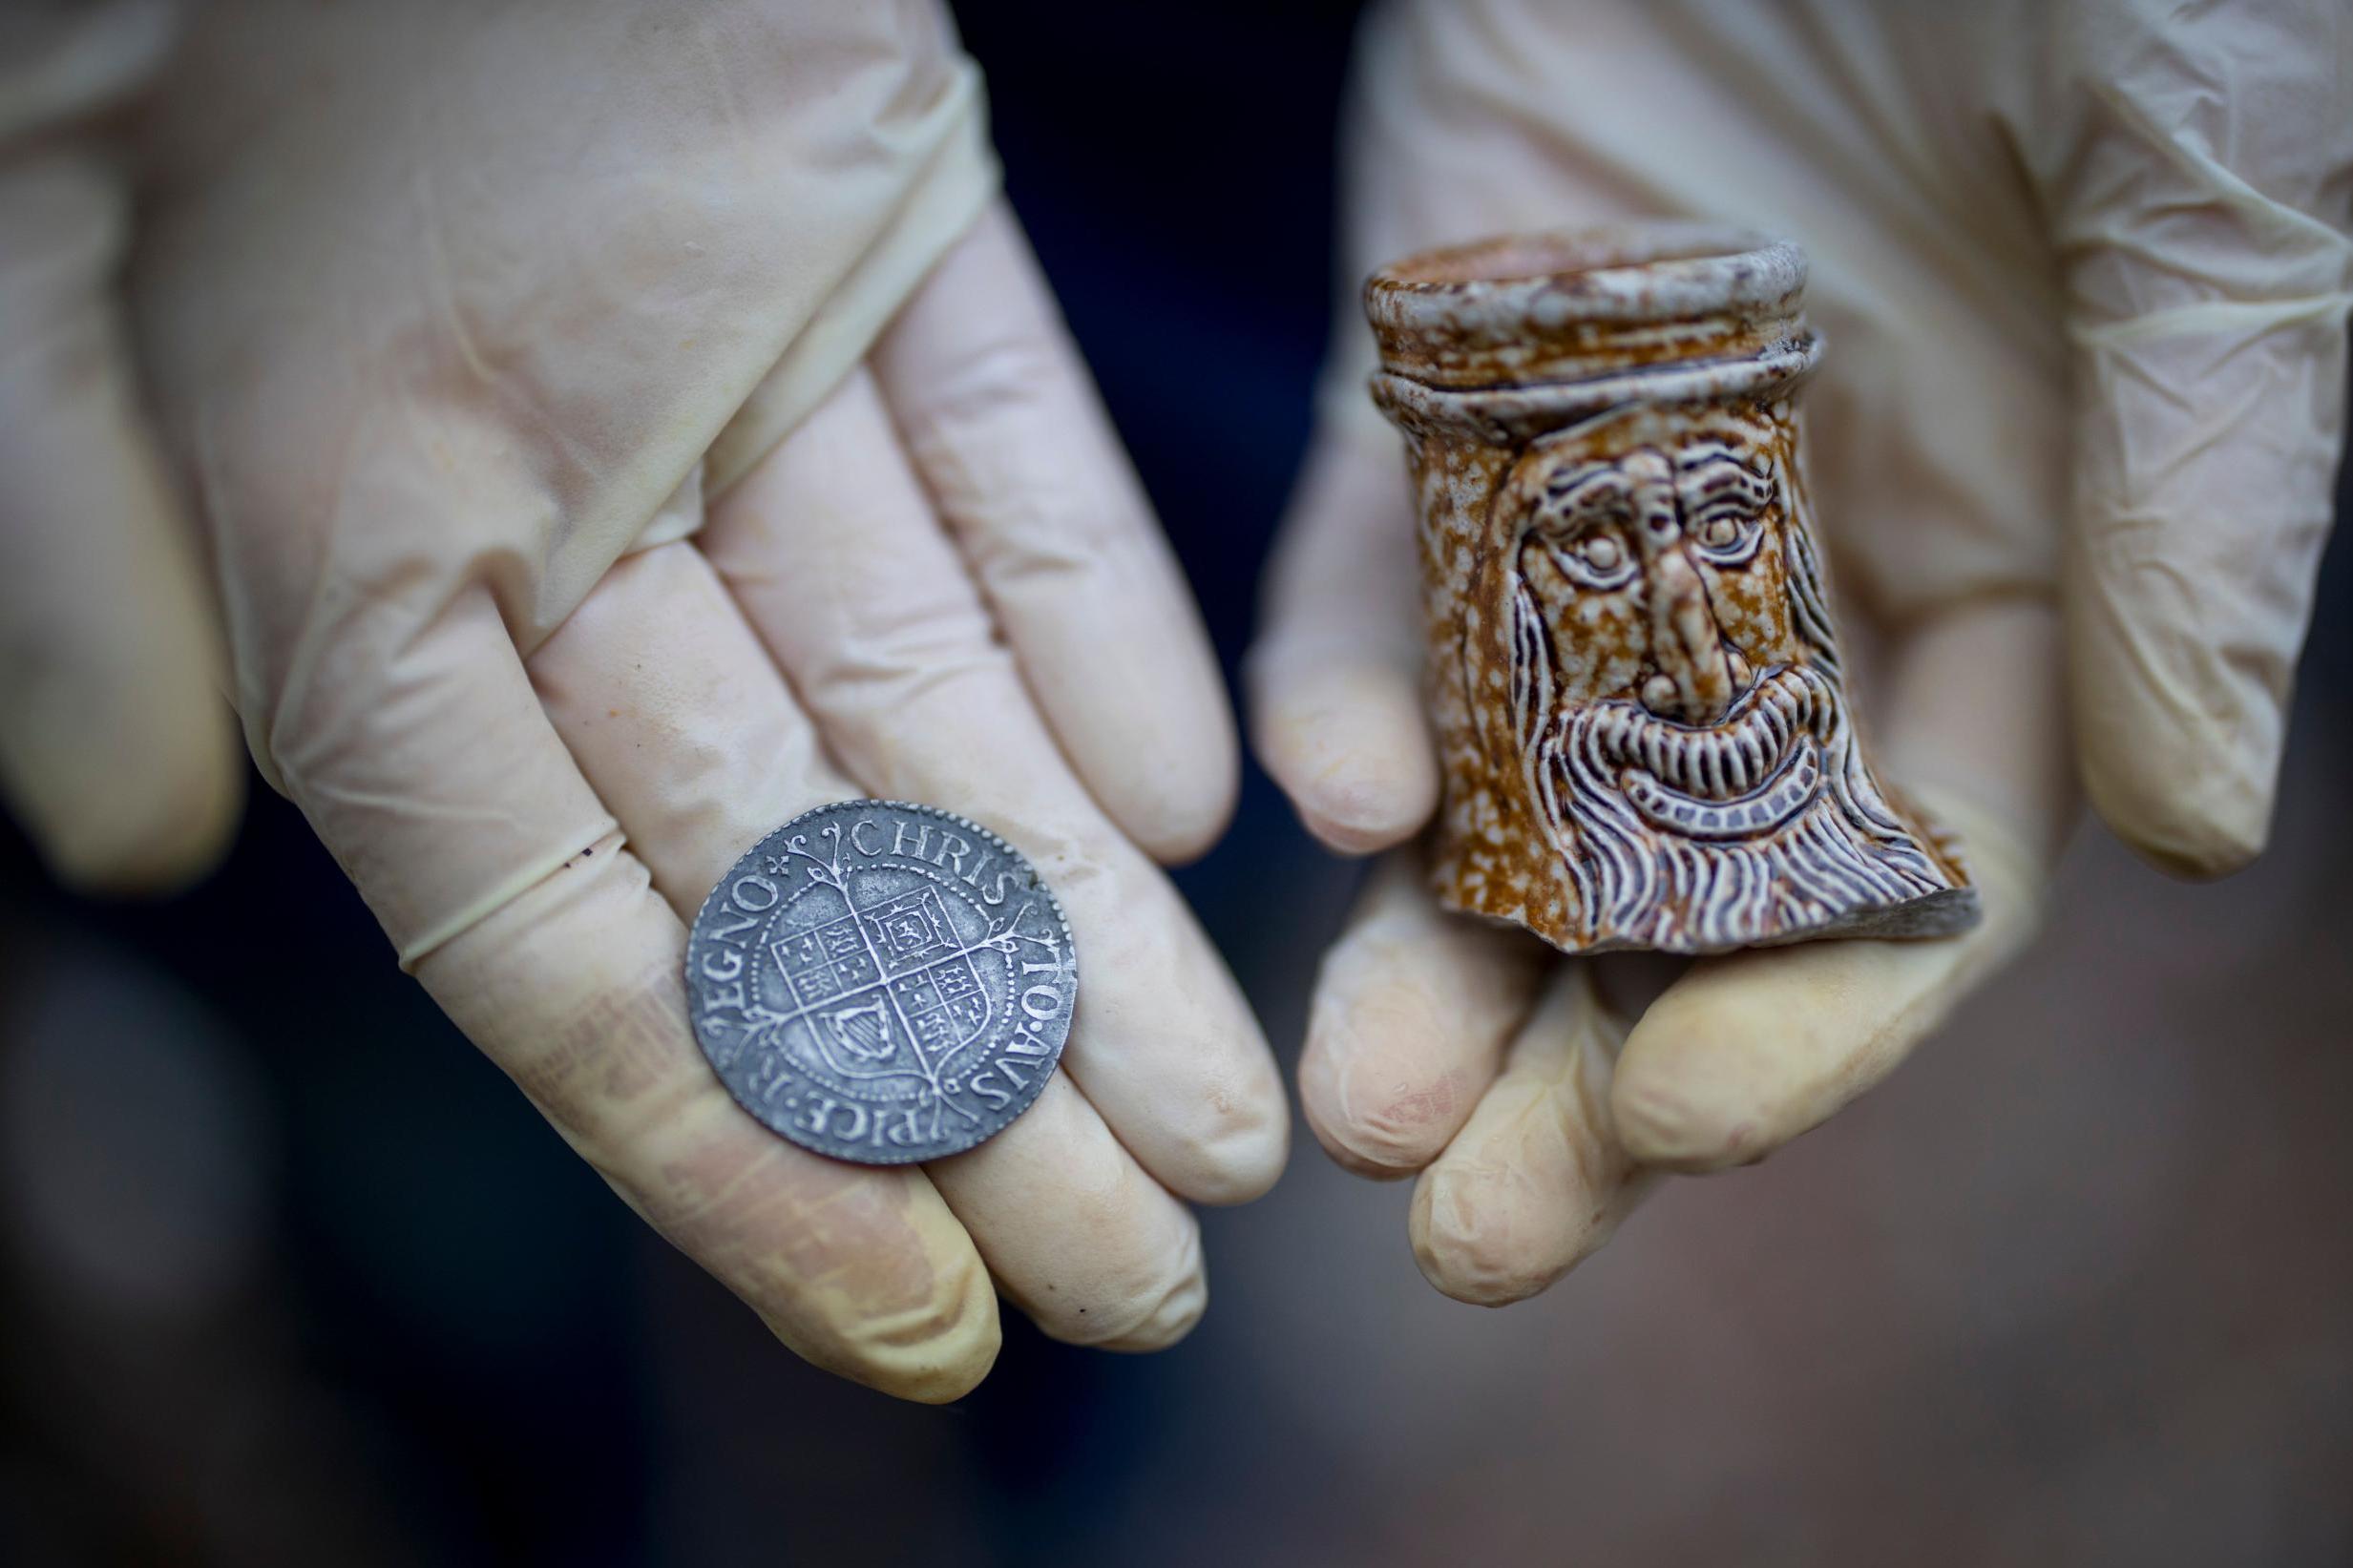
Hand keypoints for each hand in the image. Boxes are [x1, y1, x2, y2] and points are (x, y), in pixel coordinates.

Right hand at [4, 0, 1283, 1397]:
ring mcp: (735, 356)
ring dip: (1090, 908)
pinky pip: (1006, 441)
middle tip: (1155, 1272)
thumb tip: (114, 840)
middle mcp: (565, 491)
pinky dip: (1098, 607)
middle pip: (805, 860)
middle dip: (983, 1082)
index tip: (925, 1318)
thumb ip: (61, 572)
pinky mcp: (876, 191)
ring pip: (940, 694)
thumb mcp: (12, 276)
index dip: (746, 1149)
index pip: (572, 939)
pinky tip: (1192, 799)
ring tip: (1226, 1118)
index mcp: (350, 553)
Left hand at [1249, 0, 2348, 1301]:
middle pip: (1678, 871)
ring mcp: (1598, 470)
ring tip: (1345, 1103)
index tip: (1688, 1122)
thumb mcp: (2218, 179)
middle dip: (1576, 1059)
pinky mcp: (1432, 359)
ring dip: (1428, 939)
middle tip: (1460, 1233)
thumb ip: (2204, 486)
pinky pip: (1365, 560)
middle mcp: (1790, 553)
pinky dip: (1340, 682)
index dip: (1810, 1014)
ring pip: (1503, 767)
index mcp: (2007, 555)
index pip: (1905, 862)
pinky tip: (1324, 792)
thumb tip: (2201, 824)